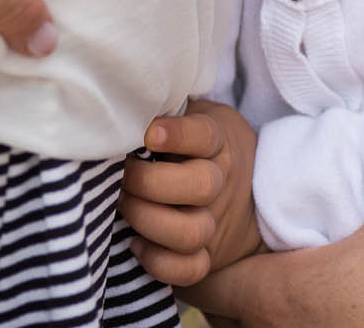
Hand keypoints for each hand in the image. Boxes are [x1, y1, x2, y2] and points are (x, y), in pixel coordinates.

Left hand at [121, 98, 263, 283]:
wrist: (243, 188)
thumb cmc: (196, 143)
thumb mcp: (193, 113)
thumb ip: (168, 107)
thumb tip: (121, 95)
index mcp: (217, 141)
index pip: (204, 135)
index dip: (178, 134)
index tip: (149, 133)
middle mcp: (219, 182)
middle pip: (198, 186)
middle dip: (149, 182)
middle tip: (121, 175)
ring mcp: (214, 221)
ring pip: (190, 232)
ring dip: (148, 220)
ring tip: (122, 205)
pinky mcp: (207, 254)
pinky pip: (190, 269)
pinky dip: (159, 261)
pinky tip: (135, 243)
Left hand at [183, 107, 363, 327]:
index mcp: (283, 297)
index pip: (201, 284)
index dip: (199, 250)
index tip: (217, 222)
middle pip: (226, 316)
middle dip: (229, 278)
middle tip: (253, 240)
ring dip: (266, 305)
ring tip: (297, 268)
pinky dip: (300, 323)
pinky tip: (342, 299)